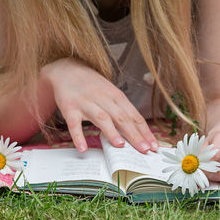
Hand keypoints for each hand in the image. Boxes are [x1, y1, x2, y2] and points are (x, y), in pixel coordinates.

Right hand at [40, 58, 158, 152]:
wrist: (66, 70)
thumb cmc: (92, 85)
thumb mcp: (110, 93)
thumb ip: (122, 110)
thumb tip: (138, 130)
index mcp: (116, 96)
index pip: (134, 116)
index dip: (145, 131)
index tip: (154, 146)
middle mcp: (103, 99)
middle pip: (122, 118)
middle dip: (134, 135)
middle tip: (144, 150)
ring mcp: (86, 103)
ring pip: (101, 118)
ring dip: (111, 132)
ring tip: (120, 146)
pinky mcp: (69, 108)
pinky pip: (74, 124)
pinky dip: (78, 136)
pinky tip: (83, 148)